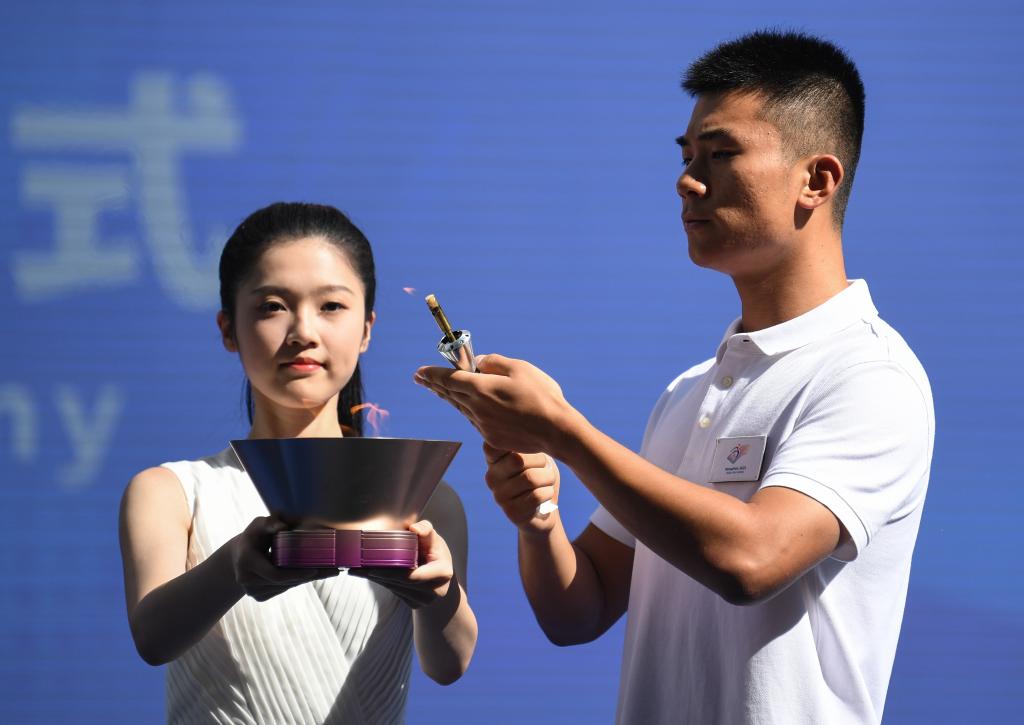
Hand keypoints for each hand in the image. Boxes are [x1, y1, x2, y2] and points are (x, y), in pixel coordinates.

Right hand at [229, 516, 338, 601]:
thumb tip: (283, 526)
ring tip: (330, 571)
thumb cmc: (253, 536)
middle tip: (334, 570)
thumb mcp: (259, 525)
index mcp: (246, 562)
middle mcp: (247, 580)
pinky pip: (283, 589)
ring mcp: (252, 591)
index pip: (275, 574)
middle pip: (285, 582)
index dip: (296, 574)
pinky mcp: (259, 596)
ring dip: (306, 579)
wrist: (237, 556)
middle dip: (309, 576)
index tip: (315, 570)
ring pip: (286, 586)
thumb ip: (270, 523)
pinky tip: (315, 574)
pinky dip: (297, 581)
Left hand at [349, 520, 455, 608]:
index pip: (412, 576)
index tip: (371, 568)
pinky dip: (381, 582)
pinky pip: (394, 592)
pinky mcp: (414, 605)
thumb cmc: (436, 554)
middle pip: (400, 583)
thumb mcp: (435, 540)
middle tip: (356, 567)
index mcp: (442, 573)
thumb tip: (413, 528)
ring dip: (375, 579)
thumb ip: (426, 530)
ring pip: (394, 588)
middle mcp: (435, 591)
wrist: (442, 578)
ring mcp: (424, 601)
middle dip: (377, 574)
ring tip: (356, 570)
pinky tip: (367, 575)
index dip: (391, 573)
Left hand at [414, 353, 570, 454]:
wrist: (555, 430)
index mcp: (481, 388)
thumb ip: (495, 362)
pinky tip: (468, 407)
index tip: (419, 372)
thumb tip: (480, 362)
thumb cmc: (541, 395)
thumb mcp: (520, 368)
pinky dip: (467, 410)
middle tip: (420, 379)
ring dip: (449, 397)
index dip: (432, 374)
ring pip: (461, 407)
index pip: (449, 378)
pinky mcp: (492, 437)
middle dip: (434, 385)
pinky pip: (474, 420)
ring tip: (440, 390)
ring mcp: (483, 425)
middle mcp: (477, 408)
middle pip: (450, 394)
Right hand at [483, 442, 559, 534]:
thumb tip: (529, 436)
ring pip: (530, 478)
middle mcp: (491, 477)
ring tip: (547, 480)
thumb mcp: (535, 453)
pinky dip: (548, 493)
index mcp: (494, 459)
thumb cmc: (541, 473)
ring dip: (548, 478)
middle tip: (544, 466)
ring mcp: (499, 496)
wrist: (547, 508)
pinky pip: (537, 495)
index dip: (514, 443)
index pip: (493, 445)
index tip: (529, 446)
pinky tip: (546, 495)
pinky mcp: (511, 512)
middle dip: (540, 461)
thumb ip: (527, 443)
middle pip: (518, 460)